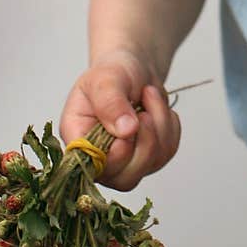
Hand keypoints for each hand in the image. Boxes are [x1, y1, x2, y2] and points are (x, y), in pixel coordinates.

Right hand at [59, 49, 180, 191]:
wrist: (134, 68)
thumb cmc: (113, 72)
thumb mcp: (106, 78)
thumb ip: (110, 102)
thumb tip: (125, 131)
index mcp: (77, 139)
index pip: (92, 168)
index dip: (115, 156)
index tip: (130, 128)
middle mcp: (98, 158)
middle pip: (125, 178)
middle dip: (144, 141)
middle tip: (143, 110)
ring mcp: (125, 161)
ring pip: (150, 163)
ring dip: (159, 126)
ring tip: (149, 97)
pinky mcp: (148, 156)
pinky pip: (167, 152)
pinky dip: (169, 127)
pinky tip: (158, 109)